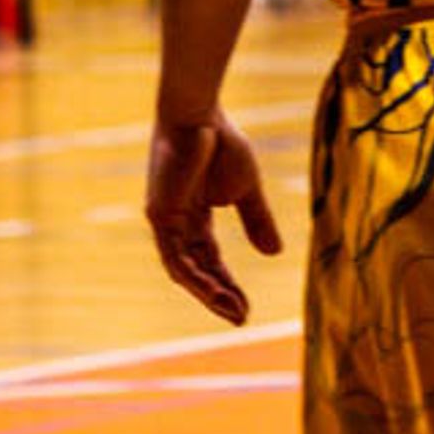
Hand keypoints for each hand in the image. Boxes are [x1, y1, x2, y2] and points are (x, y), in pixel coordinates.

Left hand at [145, 107, 281, 324]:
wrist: (200, 114)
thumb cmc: (222, 142)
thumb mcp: (247, 189)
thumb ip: (257, 220)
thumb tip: (275, 253)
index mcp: (195, 216)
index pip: (210, 260)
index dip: (228, 284)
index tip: (246, 308)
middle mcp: (176, 224)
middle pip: (198, 270)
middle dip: (219, 295)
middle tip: (241, 318)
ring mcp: (165, 222)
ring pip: (185, 271)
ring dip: (208, 293)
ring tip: (232, 312)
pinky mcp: (159, 216)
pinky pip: (175, 257)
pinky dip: (193, 277)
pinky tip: (213, 293)